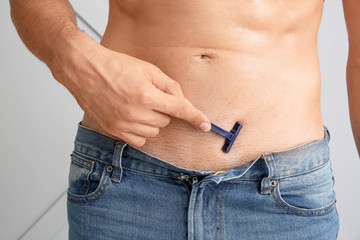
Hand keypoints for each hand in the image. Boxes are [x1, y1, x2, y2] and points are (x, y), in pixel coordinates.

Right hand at [52, 41, 210, 147]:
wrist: (84, 70)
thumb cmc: (115, 66)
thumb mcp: (148, 69)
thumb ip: (170, 87)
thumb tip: (184, 103)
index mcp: (146, 95)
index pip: (179, 110)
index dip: (195, 118)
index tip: (206, 126)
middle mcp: (135, 113)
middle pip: (166, 121)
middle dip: (163, 110)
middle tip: (148, 96)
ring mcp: (123, 124)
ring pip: (153, 132)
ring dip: (152, 121)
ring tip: (137, 104)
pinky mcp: (113, 131)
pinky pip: (139, 140)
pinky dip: (141, 131)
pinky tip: (132, 117)